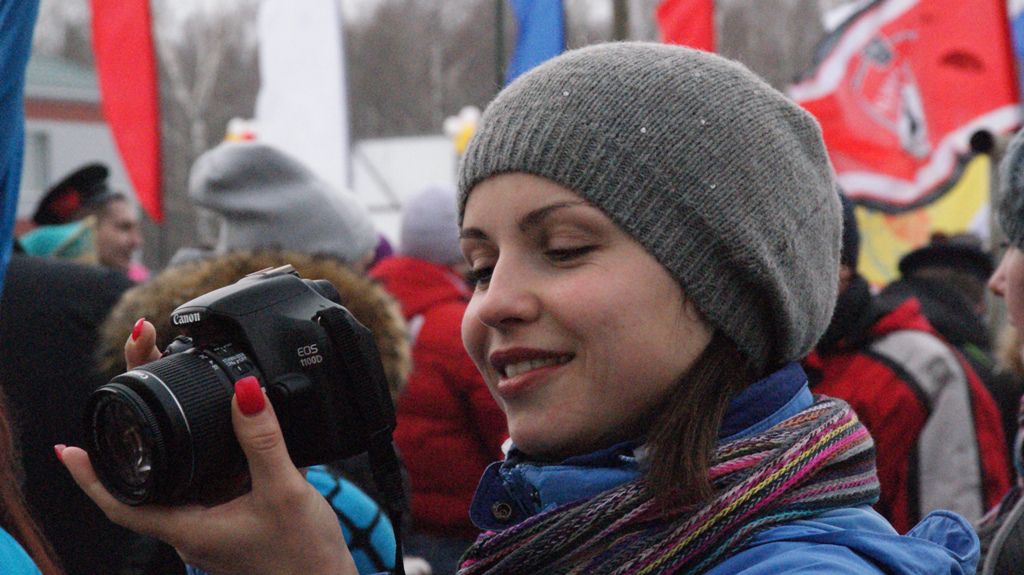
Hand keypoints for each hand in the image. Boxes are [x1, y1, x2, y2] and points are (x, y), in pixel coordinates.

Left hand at [59, 320, 357, 574]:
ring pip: (177, 478)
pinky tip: (222, 433)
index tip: (67, 448)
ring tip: (170, 393)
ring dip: (169, 438)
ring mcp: (212, 526)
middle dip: (134, 432)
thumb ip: (262, 441)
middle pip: (146, 478)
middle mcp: (192, 528)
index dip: (90, 476)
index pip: (120, 502)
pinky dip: (204, 452)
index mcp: (189, 527)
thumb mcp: (283, 492)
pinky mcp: (235, 521)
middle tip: (135, 376)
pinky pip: (207, 482)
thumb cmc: (302, 557)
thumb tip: (245, 391)